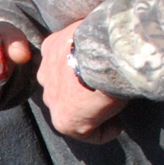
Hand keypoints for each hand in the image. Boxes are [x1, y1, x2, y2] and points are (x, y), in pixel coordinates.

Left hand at [36, 24, 126, 142]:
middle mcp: (45, 74)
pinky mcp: (65, 121)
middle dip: (80, 94)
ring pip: (70, 111)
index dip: (81, 73)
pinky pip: (86, 133)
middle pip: (62, 89)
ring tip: (114, 110)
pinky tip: (118, 125)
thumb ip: (93, 42)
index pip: (62, 64)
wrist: (106, 51)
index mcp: (52, 48)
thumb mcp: (95, 32)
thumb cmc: (107, 37)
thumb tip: (114, 44)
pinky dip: (104, 131)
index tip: (101, 76)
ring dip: (91, 113)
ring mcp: (52, 99)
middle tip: (105, 94)